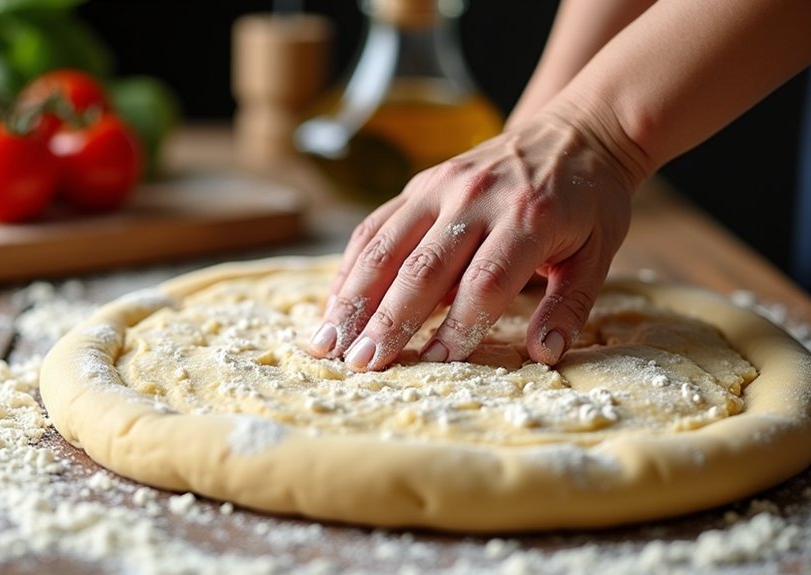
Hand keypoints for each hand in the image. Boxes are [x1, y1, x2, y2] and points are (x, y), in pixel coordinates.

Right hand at [309, 113, 636, 370]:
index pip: (484, 281)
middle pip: (423, 267)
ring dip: (353, 296)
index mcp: (528, 218)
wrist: (578, 131)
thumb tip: (545, 354)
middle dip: (387, 321)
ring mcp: (441, 186)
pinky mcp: (421, 183)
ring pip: (386, 245)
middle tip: (360, 363)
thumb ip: (570, 307)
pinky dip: (352, 265)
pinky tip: (335, 301)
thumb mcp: (598, 254)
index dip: (458, 326)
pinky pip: (376, 225)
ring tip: (328, 340)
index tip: (432, 363)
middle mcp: (476, 198)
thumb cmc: (590, 201)